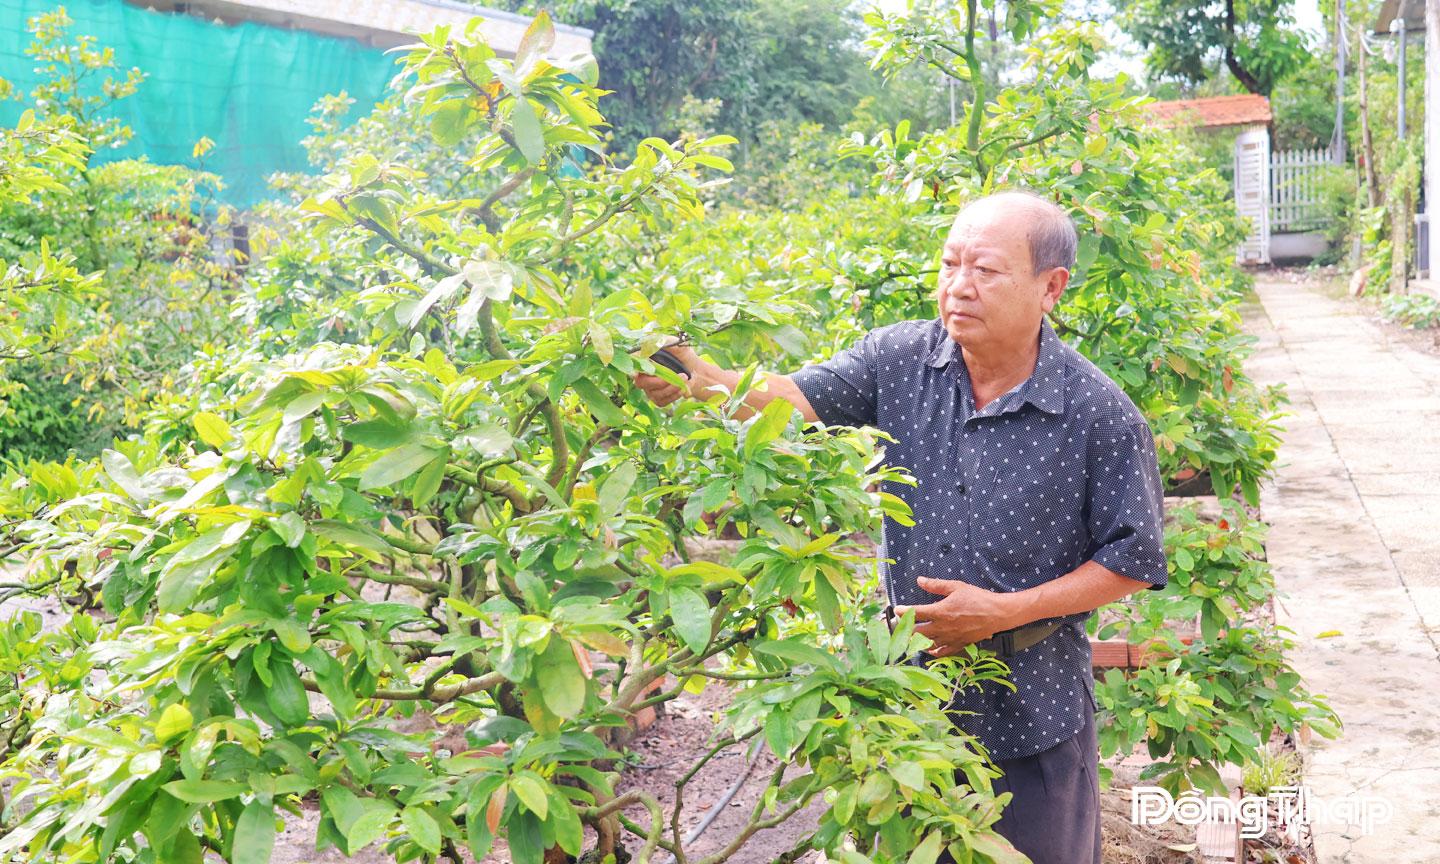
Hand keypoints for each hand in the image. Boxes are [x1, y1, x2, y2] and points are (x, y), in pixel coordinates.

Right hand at [634, 344, 699, 406]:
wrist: (697, 371)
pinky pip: (661, 401)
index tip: (635, 374)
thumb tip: (654, 343)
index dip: (632, 368)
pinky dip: (674, 396)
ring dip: (672, 388)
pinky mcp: (657, 398)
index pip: (633, 363)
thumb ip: (665, 341)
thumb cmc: (684, 355)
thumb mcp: (678, 344)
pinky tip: (682, 388)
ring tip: (686, 378)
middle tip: (681, 375)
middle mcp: (643, 374)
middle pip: (641, 382)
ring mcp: (649, 388)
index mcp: (645, 357)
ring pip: (653, 393)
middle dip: (660, 381)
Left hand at [893, 577, 1023, 657]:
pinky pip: (942, 652)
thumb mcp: (956, 587)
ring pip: (927, 644)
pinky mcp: (959, 644)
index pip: (916, 613)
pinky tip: (928, 649)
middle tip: (897, 627)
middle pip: (917, 632)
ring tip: (908, 638)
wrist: (997, 613)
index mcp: (941, 611)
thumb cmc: (977, 598)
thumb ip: (936, 585)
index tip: (896, 610)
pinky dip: (933, 652)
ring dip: (916, 642)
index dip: (903, 612)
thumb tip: (919, 580)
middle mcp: (943, 627)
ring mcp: (950, 638)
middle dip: (905, 630)